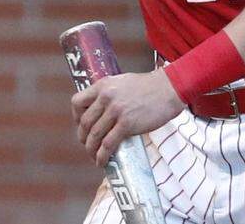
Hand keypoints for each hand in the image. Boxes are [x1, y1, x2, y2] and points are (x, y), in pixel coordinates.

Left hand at [71, 69, 185, 166]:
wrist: (168, 89)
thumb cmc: (148, 86)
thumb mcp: (121, 82)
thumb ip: (108, 92)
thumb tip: (100, 109)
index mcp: (102, 86)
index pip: (77, 102)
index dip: (76, 117)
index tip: (81, 125)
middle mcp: (106, 97)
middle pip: (85, 122)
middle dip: (83, 137)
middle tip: (87, 144)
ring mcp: (116, 111)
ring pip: (94, 135)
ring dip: (91, 149)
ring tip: (93, 156)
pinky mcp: (127, 124)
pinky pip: (108, 143)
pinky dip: (102, 155)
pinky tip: (102, 161)